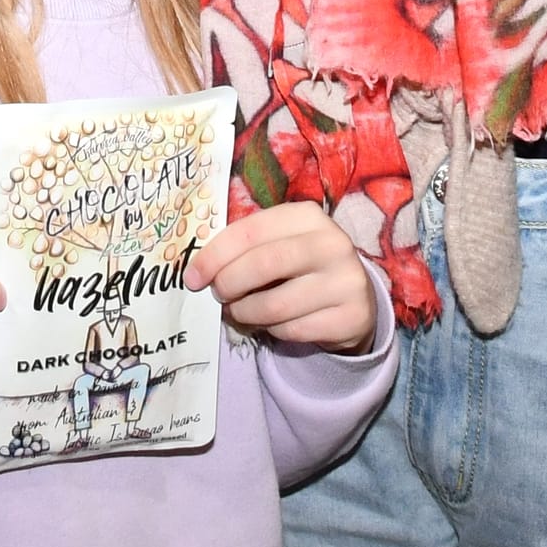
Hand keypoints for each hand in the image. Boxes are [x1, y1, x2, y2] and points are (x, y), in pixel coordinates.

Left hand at [184, 202, 377, 352]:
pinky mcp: (351, 317)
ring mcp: (346, 281)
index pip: (250, 230)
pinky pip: (293, 330)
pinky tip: (270, 323)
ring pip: (275, 305)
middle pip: (263, 264)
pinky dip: (271, 330)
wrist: (354, 298)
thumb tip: (199, 269)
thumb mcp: (279, 243)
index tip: (192, 276)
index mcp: (307, 215)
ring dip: (246, 312)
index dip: (215, 254)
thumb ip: (246, 247)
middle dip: (229, 283)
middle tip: (217, 294)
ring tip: (239, 311)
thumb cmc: (301, 265)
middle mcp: (332, 243)